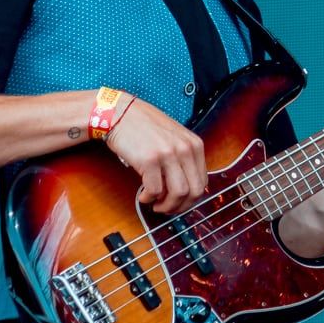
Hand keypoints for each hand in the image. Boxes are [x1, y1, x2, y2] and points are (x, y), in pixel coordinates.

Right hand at [104, 97, 207, 212]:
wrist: (120, 113)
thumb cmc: (144, 127)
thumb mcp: (174, 138)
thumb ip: (184, 158)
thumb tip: (186, 189)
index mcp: (194, 144)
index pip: (203, 182)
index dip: (191, 199)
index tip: (180, 203)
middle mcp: (185, 148)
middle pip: (194, 191)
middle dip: (181, 206)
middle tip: (167, 208)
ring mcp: (168, 154)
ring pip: (178, 194)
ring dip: (166, 206)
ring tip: (155, 204)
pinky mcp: (150, 160)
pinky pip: (155, 190)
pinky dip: (148, 198)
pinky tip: (143, 196)